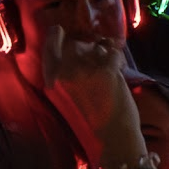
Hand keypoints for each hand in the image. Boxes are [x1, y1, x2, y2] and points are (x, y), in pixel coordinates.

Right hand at [35, 24, 141, 165]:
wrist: (113, 137)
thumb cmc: (92, 119)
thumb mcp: (70, 95)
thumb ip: (68, 73)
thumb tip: (79, 46)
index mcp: (52, 81)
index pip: (50, 46)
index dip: (55, 35)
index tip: (60, 31)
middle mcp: (64, 73)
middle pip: (76, 44)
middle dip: (89, 48)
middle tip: (98, 61)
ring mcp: (84, 70)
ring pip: (96, 46)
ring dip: (105, 53)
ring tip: (110, 69)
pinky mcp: (105, 71)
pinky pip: (113, 52)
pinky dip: (118, 59)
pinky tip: (119, 71)